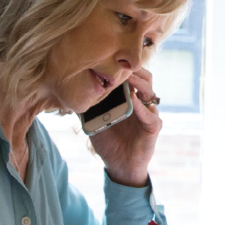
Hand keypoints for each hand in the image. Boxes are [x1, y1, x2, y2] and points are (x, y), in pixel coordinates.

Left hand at [89, 68, 160, 187]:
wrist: (118, 166)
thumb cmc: (108, 141)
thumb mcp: (94, 120)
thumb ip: (89, 105)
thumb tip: (71, 90)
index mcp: (130, 98)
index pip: (131, 75)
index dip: (123, 67)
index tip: (109, 58)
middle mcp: (142, 103)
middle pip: (145, 78)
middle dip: (133, 69)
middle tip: (120, 63)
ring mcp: (149, 114)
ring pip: (150, 92)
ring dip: (138, 83)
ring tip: (127, 77)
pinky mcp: (153, 128)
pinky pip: (150, 115)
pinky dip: (141, 107)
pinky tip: (133, 100)